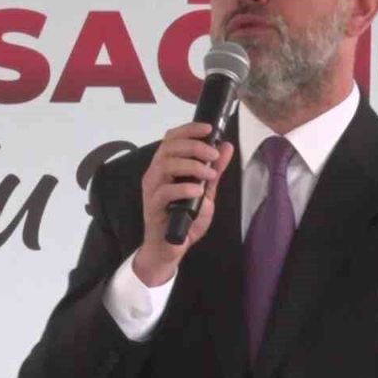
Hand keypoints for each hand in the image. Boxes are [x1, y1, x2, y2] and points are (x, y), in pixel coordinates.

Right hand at [133, 122, 234, 285]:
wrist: (169, 248)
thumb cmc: (184, 219)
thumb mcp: (205, 192)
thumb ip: (213, 170)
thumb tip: (225, 147)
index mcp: (165, 166)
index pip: (171, 138)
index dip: (189, 130)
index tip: (209, 129)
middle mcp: (155, 174)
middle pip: (169, 147)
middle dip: (195, 146)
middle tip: (214, 155)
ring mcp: (151, 190)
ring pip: (166, 165)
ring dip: (192, 165)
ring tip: (210, 174)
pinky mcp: (152, 207)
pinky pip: (166, 191)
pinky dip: (184, 188)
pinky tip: (198, 192)